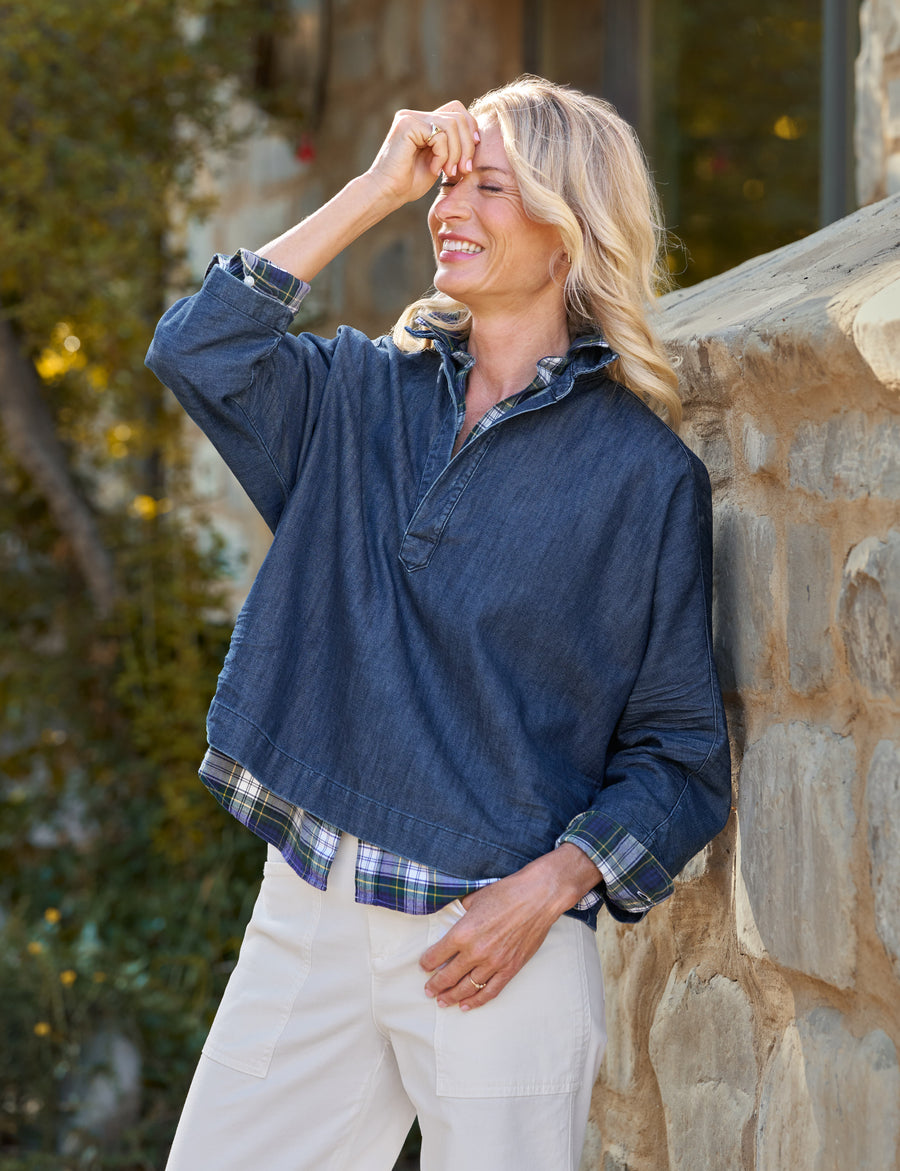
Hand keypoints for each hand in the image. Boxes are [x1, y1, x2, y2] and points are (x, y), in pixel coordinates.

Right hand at [366, 101, 480, 205]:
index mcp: (424, 121)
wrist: (387, 193)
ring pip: (452, 125)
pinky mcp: (407, 124)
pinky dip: (443, 155)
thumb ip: (452, 146)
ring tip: (449, 172)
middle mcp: (416, 115)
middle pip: (458, 116)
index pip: (457, 111)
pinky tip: (434, 169)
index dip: (470, 130)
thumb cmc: (410, 183)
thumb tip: (477, 138)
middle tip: (464, 170)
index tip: (470, 158)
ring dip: (456, 153)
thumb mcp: (439, 162)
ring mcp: (411, 117)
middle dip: (468, 145)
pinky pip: (440, 135)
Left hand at [419, 844, 600, 1010]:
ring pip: (467, 988)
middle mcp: (476, 951)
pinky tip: (466, 1005)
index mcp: (463, 932)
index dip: (426, 963)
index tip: (423, 966)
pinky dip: (477, 1001)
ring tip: (443, 1001)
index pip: (436, 955)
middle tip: (428, 990)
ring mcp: (494, 963)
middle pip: (449, 976)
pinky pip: (490, 991)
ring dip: (452, 996)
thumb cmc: (506, 893)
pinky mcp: (510, 968)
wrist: (538, 897)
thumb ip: (459, 912)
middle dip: (435, 985)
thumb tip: (448, 917)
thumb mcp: (474, 898)